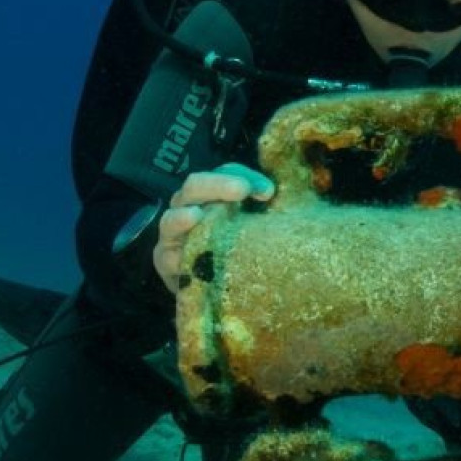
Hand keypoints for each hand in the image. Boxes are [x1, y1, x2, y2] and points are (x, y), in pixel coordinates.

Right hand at [152, 163, 275, 292]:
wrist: (215, 288)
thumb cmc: (240, 250)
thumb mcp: (258, 227)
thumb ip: (269, 212)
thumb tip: (295, 202)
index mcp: (214, 192)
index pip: (226, 172)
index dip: (245, 175)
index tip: (269, 191)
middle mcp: (190, 205)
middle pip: (196, 185)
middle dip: (218, 185)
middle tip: (241, 190)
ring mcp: (174, 233)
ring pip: (172, 218)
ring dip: (183, 216)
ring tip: (196, 216)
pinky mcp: (165, 261)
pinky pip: (166, 258)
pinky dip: (174, 258)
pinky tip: (182, 259)